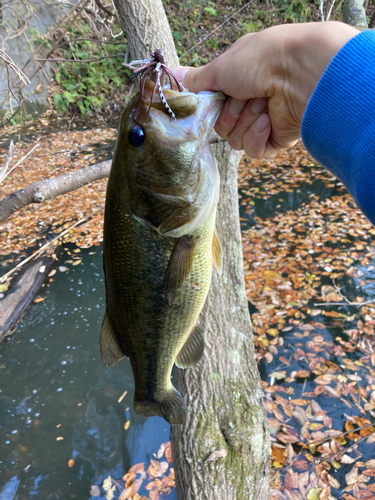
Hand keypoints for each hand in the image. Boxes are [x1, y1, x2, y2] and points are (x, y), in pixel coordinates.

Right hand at [174, 22, 357, 157]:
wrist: (298, 73)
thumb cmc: (260, 61)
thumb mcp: (220, 67)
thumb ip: (197, 80)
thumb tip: (176, 76)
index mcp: (239, 83)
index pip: (213, 107)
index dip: (210, 107)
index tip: (209, 101)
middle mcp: (250, 102)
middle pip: (222, 127)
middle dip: (230, 114)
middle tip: (244, 97)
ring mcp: (264, 121)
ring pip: (236, 140)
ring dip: (245, 121)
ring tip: (262, 103)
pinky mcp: (276, 139)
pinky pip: (253, 150)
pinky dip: (257, 135)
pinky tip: (268, 120)